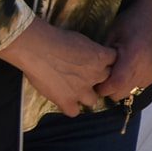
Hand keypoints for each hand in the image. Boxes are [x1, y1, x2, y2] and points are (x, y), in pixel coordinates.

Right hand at [0, 18, 116, 117]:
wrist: (37, 48)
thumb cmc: (57, 39)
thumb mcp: (82, 41)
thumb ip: (92, 52)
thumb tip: (91, 57)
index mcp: (101, 58)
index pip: (114, 63)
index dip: (105, 64)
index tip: (97, 63)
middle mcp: (95, 75)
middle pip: (105, 82)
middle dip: (97, 80)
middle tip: (84, 76)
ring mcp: (81, 90)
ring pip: (92, 100)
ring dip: (85, 96)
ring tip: (75, 91)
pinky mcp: (66, 101)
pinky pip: (74, 112)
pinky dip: (69, 107)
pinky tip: (64, 101)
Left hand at [97, 0, 151, 100]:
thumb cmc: (130, 21)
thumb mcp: (112, 35)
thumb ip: (103, 58)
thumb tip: (90, 76)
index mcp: (133, 57)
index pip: (114, 85)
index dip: (102, 88)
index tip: (95, 82)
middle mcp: (146, 68)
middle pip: (121, 94)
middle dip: (110, 89)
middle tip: (105, 76)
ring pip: (130, 92)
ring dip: (122, 86)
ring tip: (119, 70)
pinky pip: (140, 86)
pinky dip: (132, 81)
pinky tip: (132, 67)